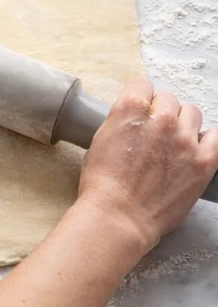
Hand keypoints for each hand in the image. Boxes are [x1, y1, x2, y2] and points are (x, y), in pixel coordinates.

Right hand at [77, 79, 217, 256]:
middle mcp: (161, 119)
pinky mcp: (203, 160)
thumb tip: (134, 119)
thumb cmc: (102, 189)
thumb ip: (120, 122)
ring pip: (192, 113)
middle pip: (169, 100)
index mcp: (130, 110)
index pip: (142, 86)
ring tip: (172, 147)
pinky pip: (214, 136)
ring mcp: (185, 139)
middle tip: (153, 138)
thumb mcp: (99, 143)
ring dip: (182, 125)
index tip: (139, 114)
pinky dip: (205, 141)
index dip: (140, 101)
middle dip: (161, 115)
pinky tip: (193, 151)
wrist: (117, 219)